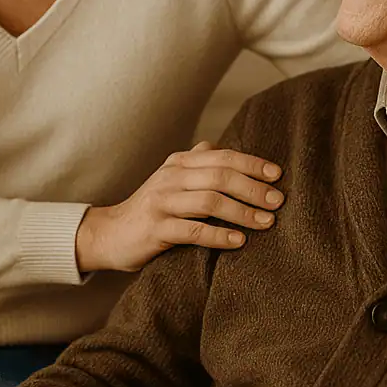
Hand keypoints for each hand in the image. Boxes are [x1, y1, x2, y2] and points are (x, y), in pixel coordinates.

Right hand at [75, 142, 283, 271]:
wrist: (109, 234)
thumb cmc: (150, 209)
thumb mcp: (170, 180)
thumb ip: (194, 163)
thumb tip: (217, 145)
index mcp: (178, 163)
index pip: (222, 156)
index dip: (252, 164)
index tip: (277, 175)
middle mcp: (170, 178)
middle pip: (220, 176)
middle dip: (253, 188)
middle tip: (277, 202)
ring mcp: (161, 203)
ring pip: (209, 201)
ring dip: (243, 212)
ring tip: (266, 223)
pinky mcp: (155, 229)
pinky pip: (193, 231)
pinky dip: (219, 235)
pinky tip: (238, 242)